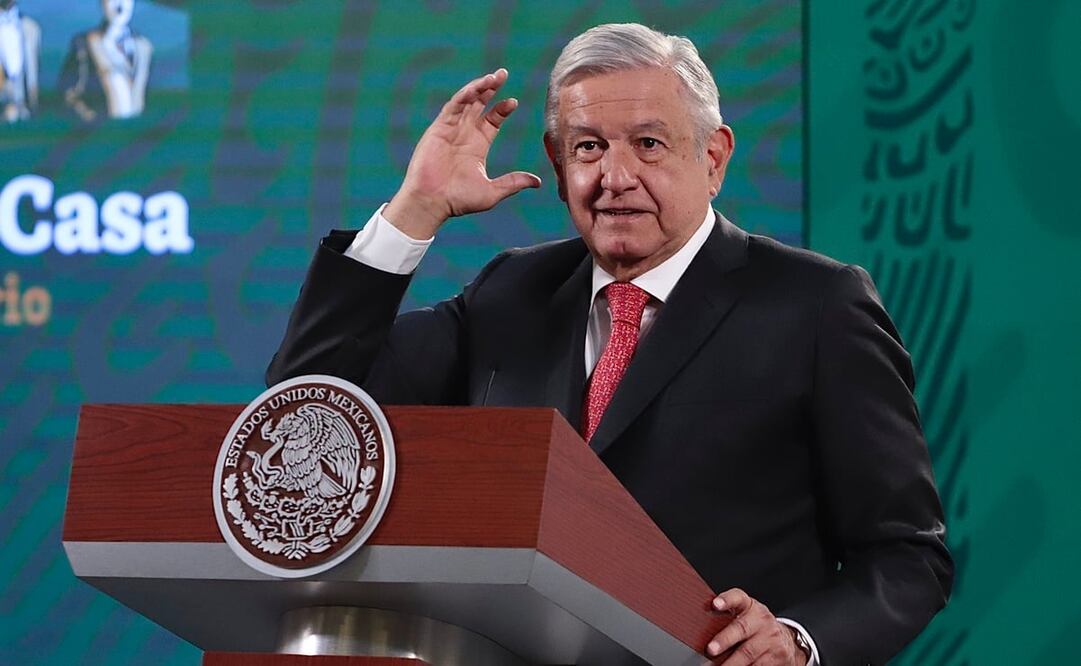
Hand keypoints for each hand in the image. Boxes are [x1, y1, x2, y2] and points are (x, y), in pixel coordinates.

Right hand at [384, 68, 541, 238]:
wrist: (432, 202)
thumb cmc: (459, 200)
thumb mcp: (493, 191)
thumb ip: (513, 182)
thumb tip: (538, 182)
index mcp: (478, 145)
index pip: (493, 120)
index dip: (503, 109)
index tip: (513, 101)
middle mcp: (465, 134)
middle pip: (480, 104)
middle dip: (491, 88)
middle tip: (503, 73)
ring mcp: (451, 129)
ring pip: (467, 101)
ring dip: (479, 87)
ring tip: (493, 76)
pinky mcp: (438, 128)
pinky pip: (452, 106)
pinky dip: (464, 95)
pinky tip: (476, 88)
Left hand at [706, 588, 807, 664]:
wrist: (784, 639)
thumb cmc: (754, 626)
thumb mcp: (744, 615)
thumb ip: (727, 617)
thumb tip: (699, 627)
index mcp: (749, 606)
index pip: (737, 597)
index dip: (726, 600)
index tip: (715, 604)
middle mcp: (761, 619)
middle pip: (741, 628)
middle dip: (724, 640)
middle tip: (710, 649)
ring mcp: (771, 638)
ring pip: (748, 653)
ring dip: (731, 663)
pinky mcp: (778, 656)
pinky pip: (758, 665)